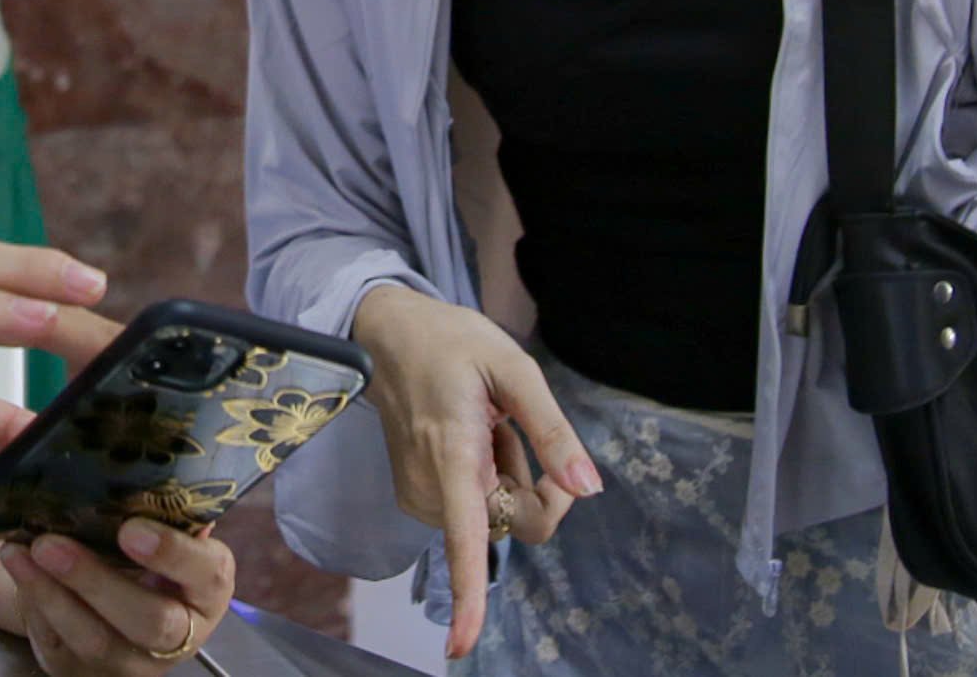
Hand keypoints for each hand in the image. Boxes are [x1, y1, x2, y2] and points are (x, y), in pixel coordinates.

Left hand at [0, 519, 234, 676]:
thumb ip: (161, 503)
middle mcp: (179, 635)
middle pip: (150, 621)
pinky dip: (34, 605)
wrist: (115, 600)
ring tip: (19, 552)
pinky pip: (59, 646)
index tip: (131, 528)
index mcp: (207, 589)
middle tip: (51, 543)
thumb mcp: (161, 526)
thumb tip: (147, 465)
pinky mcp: (84, 671)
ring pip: (96, 641)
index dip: (173, 553)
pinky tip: (18, 569)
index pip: (208, 574)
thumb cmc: (143, 550)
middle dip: (96, 582)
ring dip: (52, 593)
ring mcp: (131, 661)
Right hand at [352, 285, 601, 658]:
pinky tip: (469, 436)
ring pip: (493, 519)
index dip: (468, 596)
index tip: (461, 647)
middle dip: (534, 490)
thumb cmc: (452, 340)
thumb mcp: (513, 368)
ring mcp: (418, 494)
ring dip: (505, 478)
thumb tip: (589, 489)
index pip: (464, 538)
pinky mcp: (416, 496)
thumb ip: (552, 432)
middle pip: (509, 525)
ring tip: (483, 424)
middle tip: (519, 430)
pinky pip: (474, 509)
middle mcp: (429, 486)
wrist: (387, 331)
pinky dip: (485, 479)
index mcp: (453, 453)